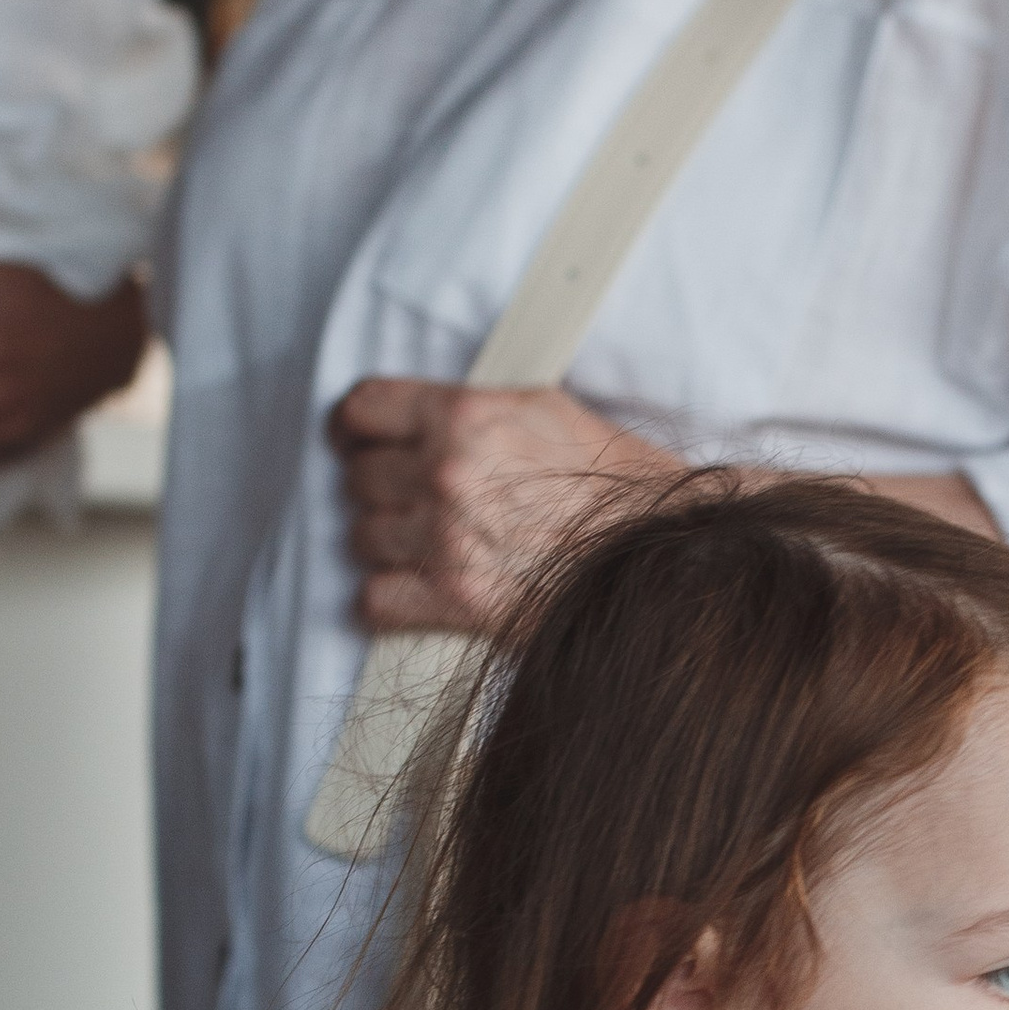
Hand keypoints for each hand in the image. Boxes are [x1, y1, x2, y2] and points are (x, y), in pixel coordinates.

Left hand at [330, 379, 680, 636]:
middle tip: (408, 502)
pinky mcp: (454, 600)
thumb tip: (417, 418)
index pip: (363, 410)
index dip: (351, 428)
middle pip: (359, 478)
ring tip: (422, 546)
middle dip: (379, 490)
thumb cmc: (611, 480)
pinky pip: (374, 598)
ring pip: (361, 537)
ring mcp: (445, 539)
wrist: (657, 547)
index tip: (352, 441)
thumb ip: (470, 409)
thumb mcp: (543, 409)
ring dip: (385, 544)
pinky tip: (411, 591)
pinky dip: (385, 598)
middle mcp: (445, 473)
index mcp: (463, 416)